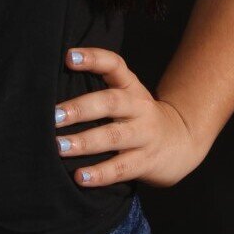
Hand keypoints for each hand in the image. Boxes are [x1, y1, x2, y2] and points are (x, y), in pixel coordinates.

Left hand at [54, 45, 204, 188]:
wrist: (183, 142)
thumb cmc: (139, 118)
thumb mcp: (127, 97)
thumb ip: (99, 92)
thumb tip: (50, 94)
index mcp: (132, 88)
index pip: (114, 65)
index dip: (93, 58)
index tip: (68, 56)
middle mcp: (140, 108)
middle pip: (111, 102)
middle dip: (80, 108)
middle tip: (54, 116)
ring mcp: (145, 135)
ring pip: (114, 136)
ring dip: (85, 142)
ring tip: (60, 147)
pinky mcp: (146, 162)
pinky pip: (121, 168)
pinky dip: (100, 174)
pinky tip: (80, 177)